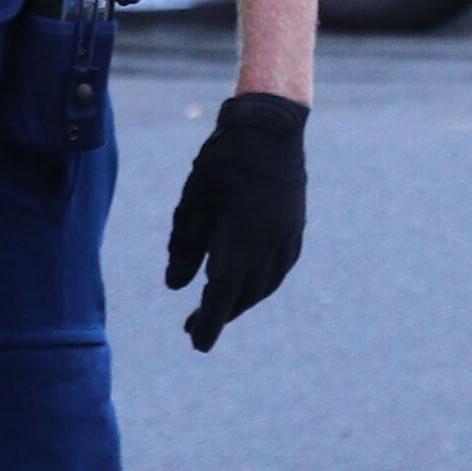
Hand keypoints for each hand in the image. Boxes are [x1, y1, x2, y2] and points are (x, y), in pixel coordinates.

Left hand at [164, 92, 308, 350]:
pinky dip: (262, 284)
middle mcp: (268, 243)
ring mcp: (287, 237)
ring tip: (218, 308)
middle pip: (243, 294)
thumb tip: (175, 285)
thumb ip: (184, 245)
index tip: (196, 343)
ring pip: (264, 285)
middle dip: (219, 314)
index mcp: (240, 236)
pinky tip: (249, 286)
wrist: (270, 127)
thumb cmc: (222, 160)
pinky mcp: (295, 229)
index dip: (210, 321)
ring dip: (241, 302)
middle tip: (193, 327)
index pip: (222, 292)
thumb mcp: (193, 200)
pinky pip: (279, 270)